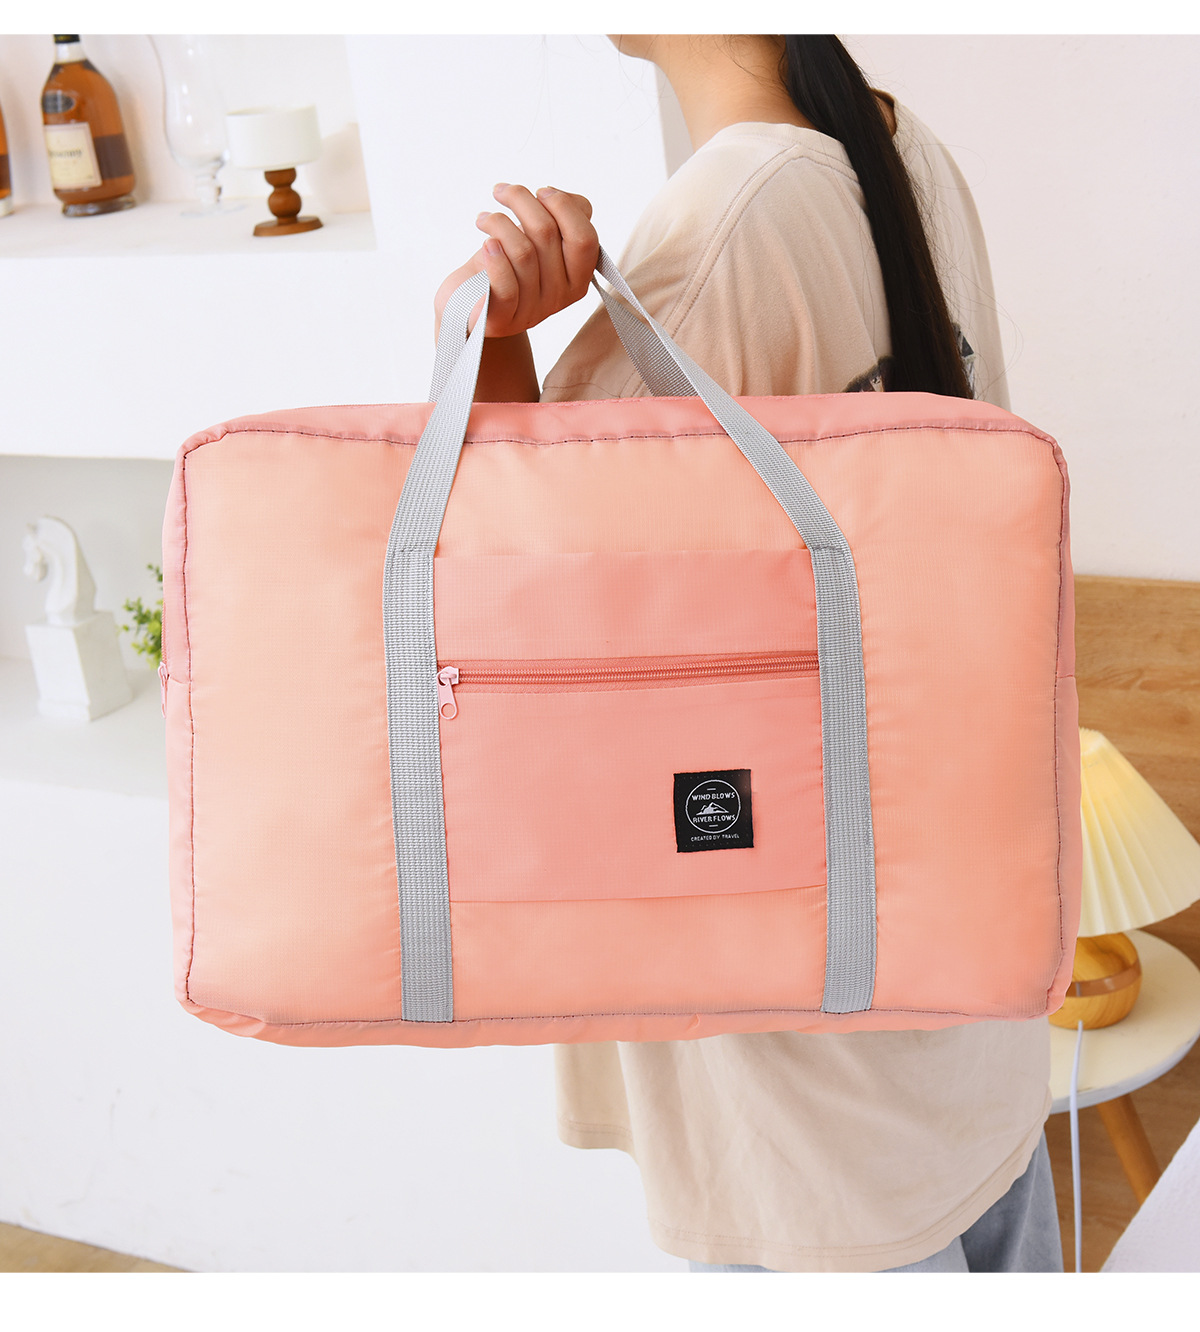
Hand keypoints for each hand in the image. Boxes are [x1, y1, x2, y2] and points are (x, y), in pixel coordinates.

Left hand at [434, 183, 598, 339]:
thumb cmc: (506, 264)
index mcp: (576, 279)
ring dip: (498, 223)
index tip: (540, 191)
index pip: (585, 239)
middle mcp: (559, 297)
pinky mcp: (502, 318)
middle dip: (522, 201)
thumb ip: (563, 215)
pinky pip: (506, 284)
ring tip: (483, 219)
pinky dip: (495, 257)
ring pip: (523, 252)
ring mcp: (531, 310)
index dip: (564, 206)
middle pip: (548, 235)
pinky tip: (486, 243)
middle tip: (502, 191)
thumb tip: (564, 198)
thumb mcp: (538, 238)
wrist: (471, 304)